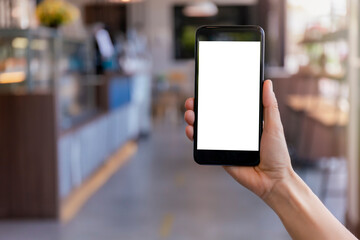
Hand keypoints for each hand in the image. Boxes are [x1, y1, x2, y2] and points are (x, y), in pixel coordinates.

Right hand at [184, 80, 293, 199]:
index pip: (226, 107)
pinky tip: (191, 130)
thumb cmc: (277, 154)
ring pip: (205, 130)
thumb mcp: (274, 126)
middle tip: (192, 102)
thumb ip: (269, 106)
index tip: (205, 89)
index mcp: (244, 122)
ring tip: (190, 115)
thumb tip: (267, 84)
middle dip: (199, 108)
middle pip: (211, 117)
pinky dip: (194, 137)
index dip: (214, 98)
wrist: (273, 180)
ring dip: (193, 120)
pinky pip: (204, 145)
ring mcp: (225, 143)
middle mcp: (232, 132)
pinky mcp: (220, 155)